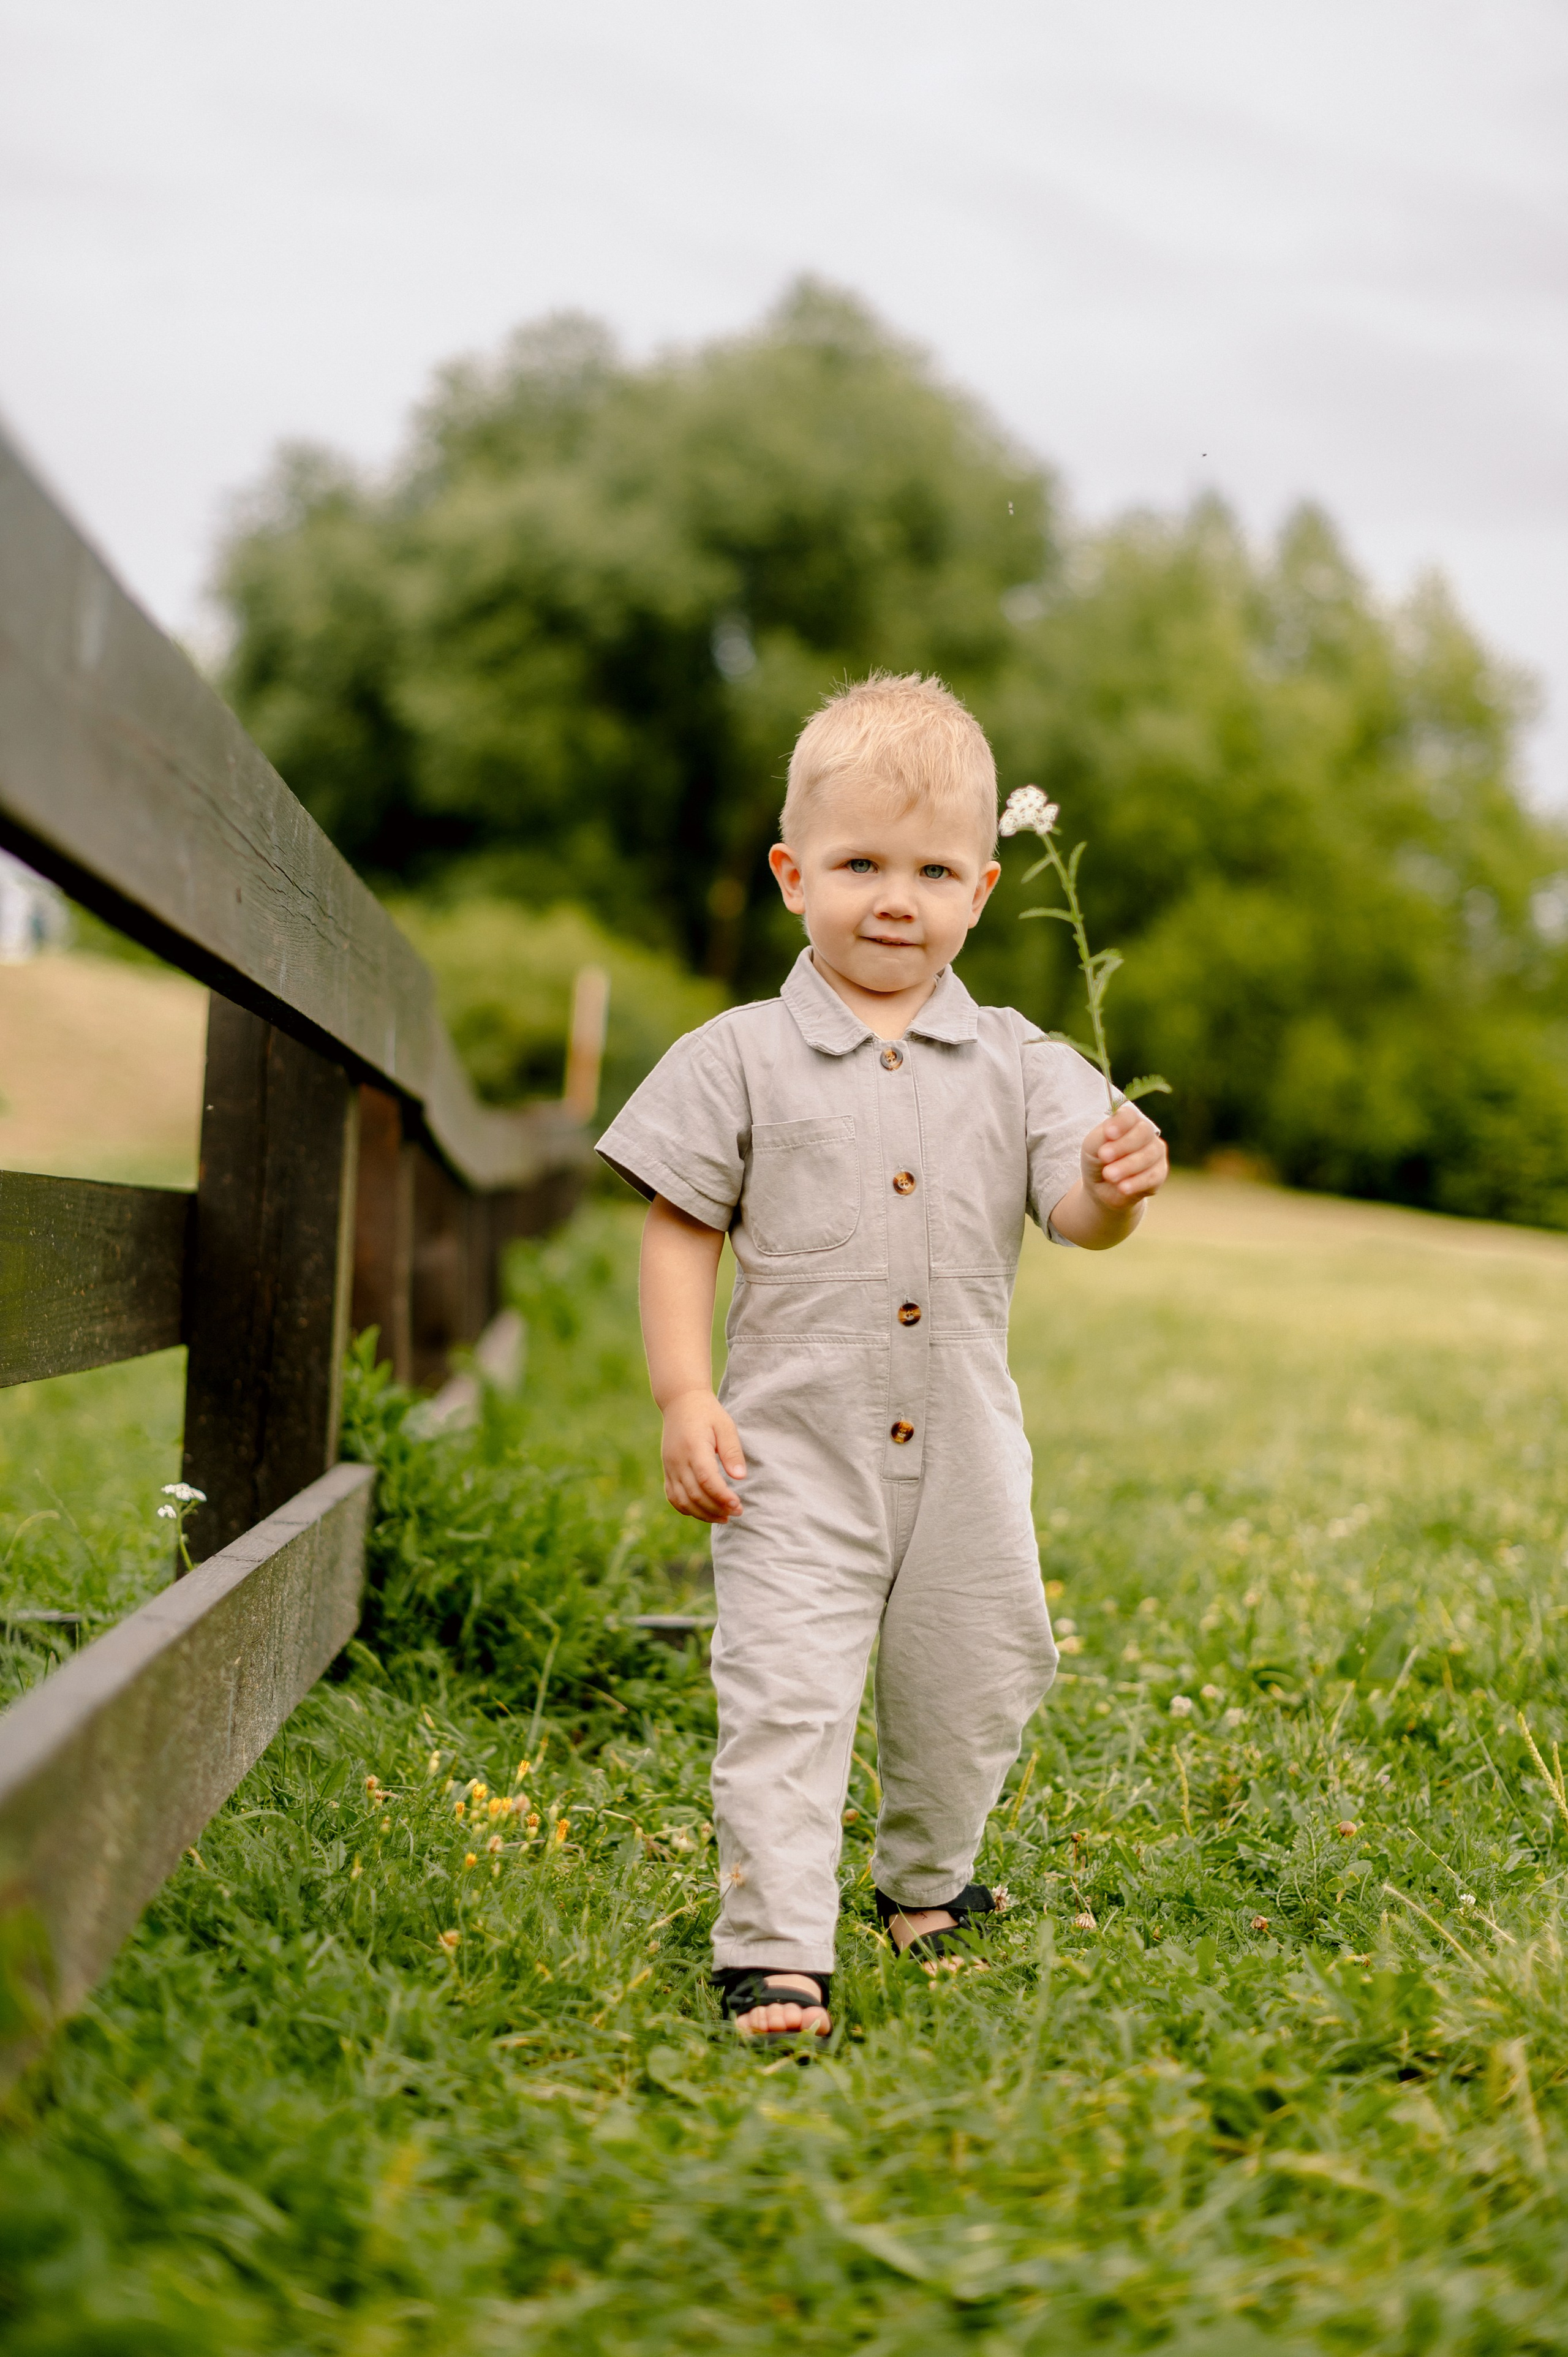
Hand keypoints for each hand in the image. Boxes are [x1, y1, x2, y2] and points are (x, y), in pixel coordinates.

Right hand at [661, 1388, 746, 1522]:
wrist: (680, 1402)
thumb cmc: (707, 1413)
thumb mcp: (725, 1426)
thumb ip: (732, 1451)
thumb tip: (740, 1477)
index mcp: (693, 1447)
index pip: (706, 1479)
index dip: (722, 1496)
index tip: (739, 1506)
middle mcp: (678, 1460)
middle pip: (695, 1495)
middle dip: (717, 1508)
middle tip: (737, 1513)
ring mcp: (669, 1467)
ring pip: (682, 1501)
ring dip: (703, 1514)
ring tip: (724, 1517)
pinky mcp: (667, 1471)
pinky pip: (673, 1497)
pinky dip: (687, 1509)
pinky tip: (705, 1512)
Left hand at [1083, 1102, 1167, 1206]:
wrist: (1101, 1188)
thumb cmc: (1097, 1160)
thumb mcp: (1091, 1147)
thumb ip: (1100, 1137)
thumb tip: (1110, 1135)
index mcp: (1127, 1122)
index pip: (1129, 1116)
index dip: (1121, 1123)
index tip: (1108, 1133)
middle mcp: (1145, 1133)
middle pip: (1143, 1133)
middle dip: (1123, 1146)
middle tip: (1104, 1156)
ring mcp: (1155, 1152)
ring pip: (1148, 1155)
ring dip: (1127, 1166)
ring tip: (1109, 1175)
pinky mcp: (1159, 1173)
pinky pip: (1153, 1176)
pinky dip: (1137, 1182)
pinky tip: (1123, 1187)